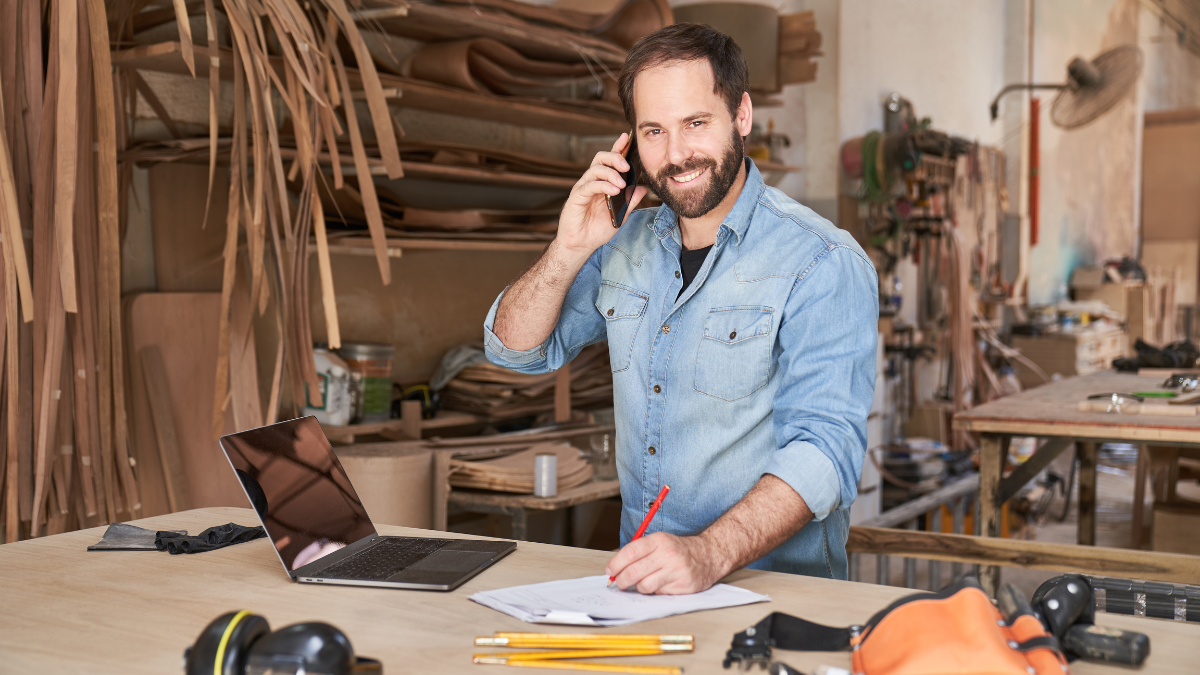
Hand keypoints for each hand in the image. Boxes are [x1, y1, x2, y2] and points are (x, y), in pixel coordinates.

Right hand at [556, 133, 647, 258]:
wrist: (581, 245)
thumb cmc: (598, 229)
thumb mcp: (621, 214)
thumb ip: (631, 201)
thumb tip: (644, 188)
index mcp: (603, 183)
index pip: (611, 161)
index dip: (618, 148)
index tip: (627, 138)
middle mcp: (592, 181)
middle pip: (601, 158)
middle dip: (615, 157)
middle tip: (626, 166)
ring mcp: (583, 188)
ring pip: (595, 170)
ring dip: (610, 173)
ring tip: (622, 184)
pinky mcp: (576, 197)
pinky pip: (589, 185)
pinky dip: (602, 185)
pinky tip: (613, 191)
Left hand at [604, 532, 728, 594]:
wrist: (709, 555)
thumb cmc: (679, 550)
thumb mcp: (660, 542)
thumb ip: (639, 552)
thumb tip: (616, 568)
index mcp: (659, 540)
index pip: (630, 553)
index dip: (615, 564)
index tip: (610, 571)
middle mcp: (667, 554)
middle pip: (633, 572)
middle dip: (621, 581)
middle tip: (619, 583)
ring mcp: (675, 571)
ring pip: (644, 586)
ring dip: (640, 587)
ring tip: (644, 582)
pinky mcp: (682, 586)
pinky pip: (658, 593)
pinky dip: (655, 591)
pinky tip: (661, 584)